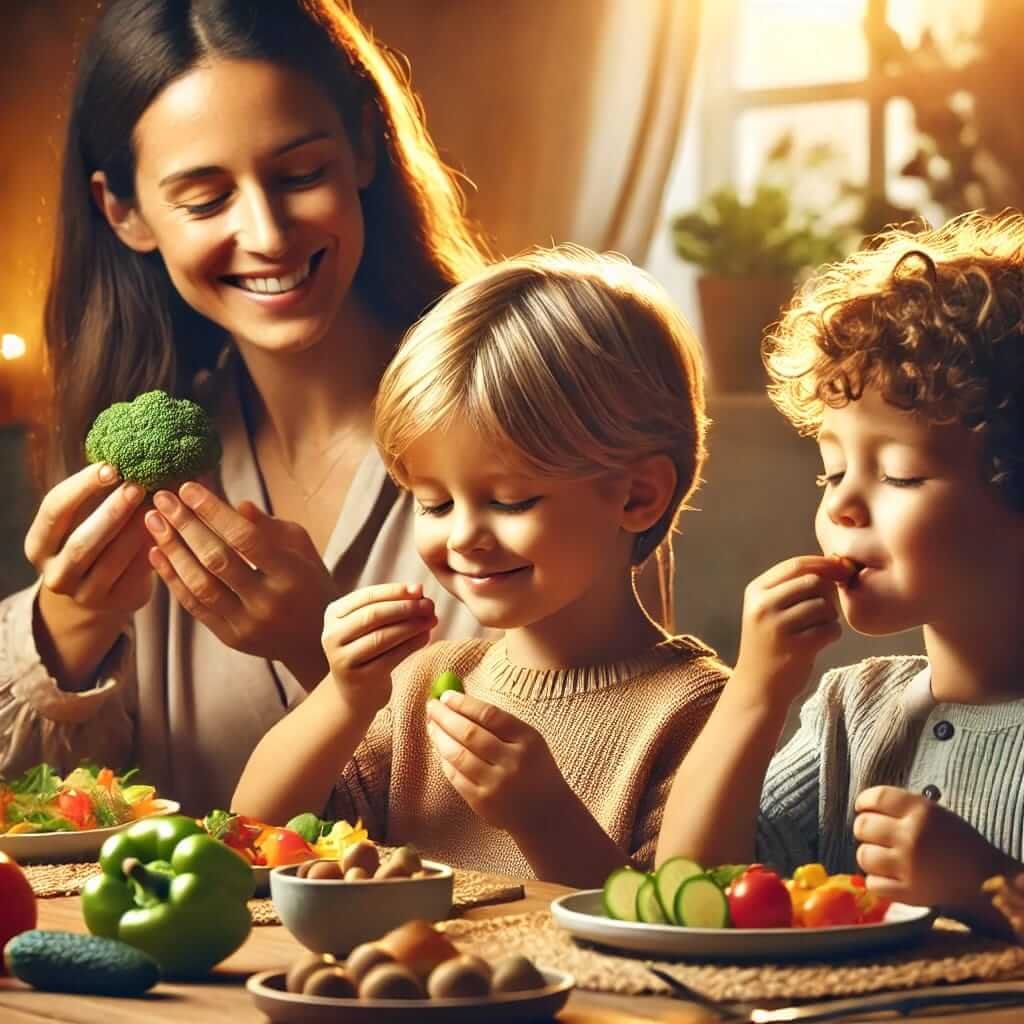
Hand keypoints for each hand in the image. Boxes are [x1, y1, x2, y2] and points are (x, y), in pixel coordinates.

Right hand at [26, 463, 151, 616]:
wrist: (100, 591)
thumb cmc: (93, 540)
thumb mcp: (81, 520)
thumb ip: (96, 496)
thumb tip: (132, 456)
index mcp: (39, 545)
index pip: (55, 510)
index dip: (82, 487)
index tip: (111, 467)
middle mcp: (56, 574)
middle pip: (83, 541)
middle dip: (113, 511)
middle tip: (138, 485)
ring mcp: (85, 594)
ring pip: (113, 560)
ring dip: (137, 530)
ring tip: (160, 504)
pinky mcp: (118, 603)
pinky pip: (137, 573)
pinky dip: (152, 548)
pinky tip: (168, 528)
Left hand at [145, 482, 339, 685]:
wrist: (316, 640)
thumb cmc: (310, 583)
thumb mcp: (301, 548)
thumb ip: (269, 527)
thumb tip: (237, 505)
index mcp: (291, 575)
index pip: (245, 538)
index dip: (213, 511)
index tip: (188, 488)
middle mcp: (268, 602)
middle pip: (216, 559)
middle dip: (185, 525)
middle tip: (162, 498)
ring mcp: (247, 624)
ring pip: (199, 584)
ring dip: (172, 550)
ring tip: (153, 522)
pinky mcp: (231, 638)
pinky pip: (194, 606)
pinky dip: (172, 578)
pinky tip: (157, 553)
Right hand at [322, 582, 435, 711]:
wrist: (355, 691)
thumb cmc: (368, 648)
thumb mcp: (370, 624)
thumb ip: (390, 605)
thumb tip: (419, 590)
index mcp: (333, 614)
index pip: (366, 596)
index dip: (394, 591)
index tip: (419, 589)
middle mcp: (332, 635)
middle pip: (374, 615)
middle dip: (405, 607)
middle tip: (430, 605)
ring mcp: (343, 658)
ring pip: (382, 636)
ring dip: (412, 626)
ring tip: (431, 619)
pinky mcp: (359, 678)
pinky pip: (390, 657)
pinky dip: (412, 644)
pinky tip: (426, 637)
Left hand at [426, 690, 571, 833]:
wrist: (547, 814)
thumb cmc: (533, 768)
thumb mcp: (528, 740)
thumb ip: (498, 722)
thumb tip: (458, 700)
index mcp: (527, 740)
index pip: (489, 715)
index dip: (464, 703)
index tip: (446, 695)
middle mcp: (513, 762)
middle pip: (470, 734)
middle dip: (445, 717)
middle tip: (432, 705)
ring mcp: (497, 785)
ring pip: (458, 755)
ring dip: (439, 737)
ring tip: (432, 725)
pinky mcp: (483, 803)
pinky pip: (456, 777)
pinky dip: (445, 760)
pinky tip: (441, 748)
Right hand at [733, 555, 846, 701]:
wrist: (758, 686)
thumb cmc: (771, 642)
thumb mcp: (768, 609)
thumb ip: (793, 585)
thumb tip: (836, 562)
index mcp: (756, 592)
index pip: (796, 565)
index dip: (824, 564)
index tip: (842, 569)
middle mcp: (763, 606)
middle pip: (813, 582)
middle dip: (827, 593)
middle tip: (823, 611)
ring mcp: (778, 627)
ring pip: (824, 606)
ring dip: (830, 617)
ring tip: (816, 629)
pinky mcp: (796, 648)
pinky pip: (831, 629)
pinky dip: (832, 634)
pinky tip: (819, 643)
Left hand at [854, 786, 1014, 908]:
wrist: (984, 878)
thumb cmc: (956, 841)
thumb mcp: (934, 813)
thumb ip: (902, 808)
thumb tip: (865, 809)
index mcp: (920, 811)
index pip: (876, 797)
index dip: (864, 801)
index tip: (863, 808)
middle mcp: (911, 836)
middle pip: (863, 826)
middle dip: (864, 829)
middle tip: (874, 835)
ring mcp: (908, 866)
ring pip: (863, 856)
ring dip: (869, 856)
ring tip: (882, 857)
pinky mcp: (909, 893)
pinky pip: (873, 884)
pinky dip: (876, 881)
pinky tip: (888, 877)